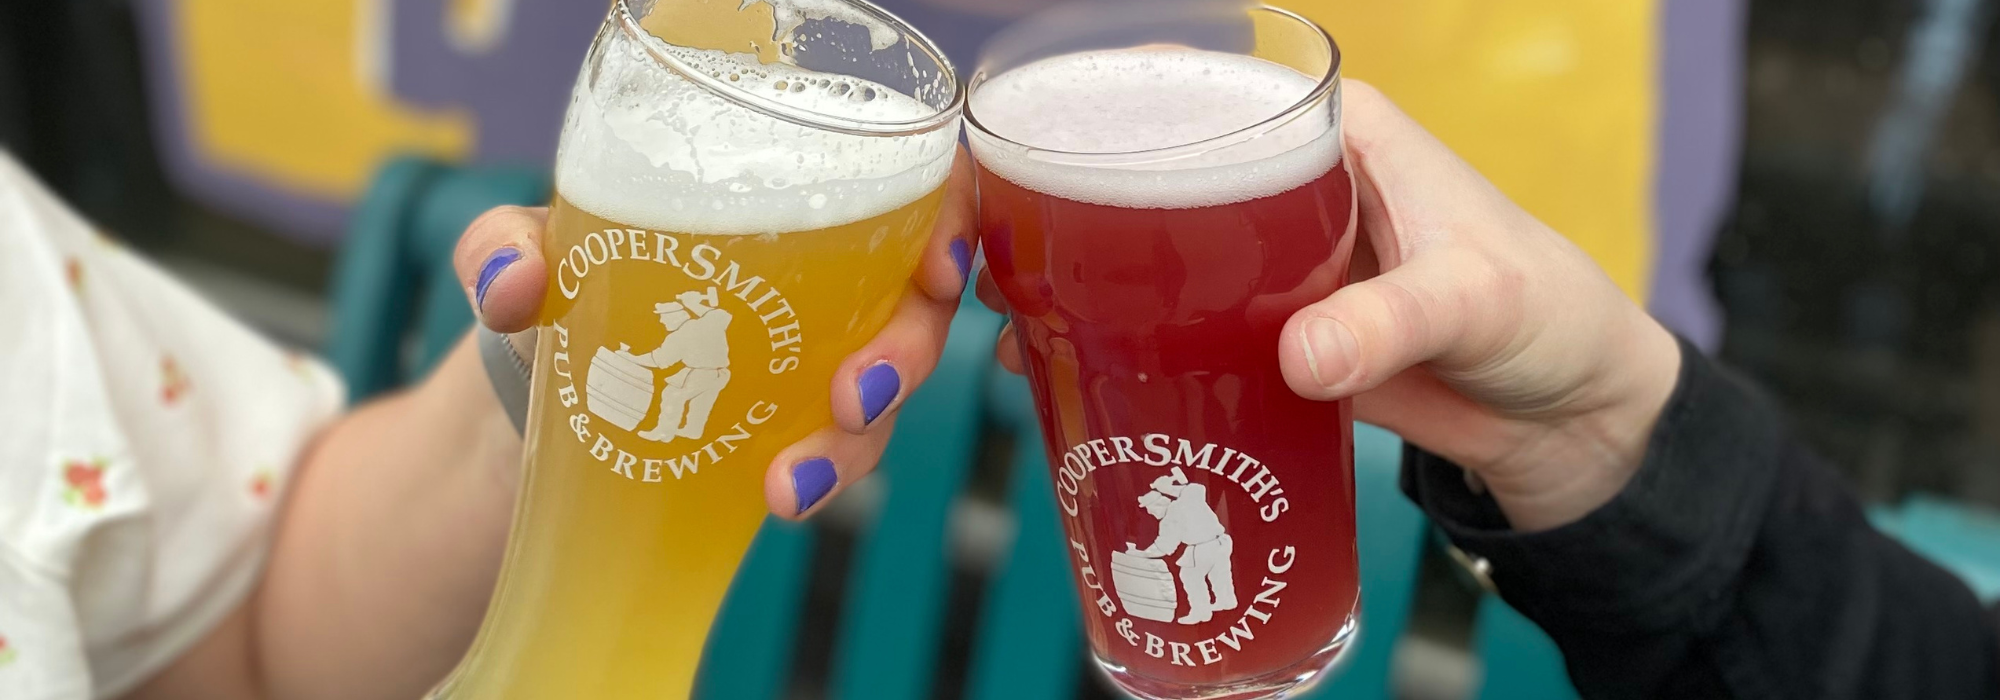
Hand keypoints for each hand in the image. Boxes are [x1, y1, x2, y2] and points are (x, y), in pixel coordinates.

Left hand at [454, 149, 977, 517]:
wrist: (527, 404)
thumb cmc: (552, 295)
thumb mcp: (513, 253)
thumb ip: (498, 248)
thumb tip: (517, 286)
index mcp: (788, 196)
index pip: (913, 186)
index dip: (954, 220)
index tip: (938, 265)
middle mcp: (826, 276)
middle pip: (920, 303)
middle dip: (911, 352)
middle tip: (854, 394)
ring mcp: (816, 361)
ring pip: (887, 392)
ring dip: (859, 440)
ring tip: (792, 481)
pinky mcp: (793, 433)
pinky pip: (839, 451)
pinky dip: (823, 475)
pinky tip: (778, 497)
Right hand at [978, 82, 1679, 531]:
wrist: (1571, 422)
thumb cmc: (1548, 318)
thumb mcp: (1475, 301)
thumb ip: (1390, 324)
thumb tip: (1297, 356)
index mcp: (1339, 135)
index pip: (1211, 89)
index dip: (1118, 98)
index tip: (1036, 128)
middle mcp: (1292, 187)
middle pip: (1159, 170)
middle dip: (1072, 198)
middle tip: (990, 237)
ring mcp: (1274, 267)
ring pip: (1157, 254)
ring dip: (1084, 278)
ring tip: (1006, 307)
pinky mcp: (1270, 337)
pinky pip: (1180, 330)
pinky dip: (1124, 345)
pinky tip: (1063, 364)